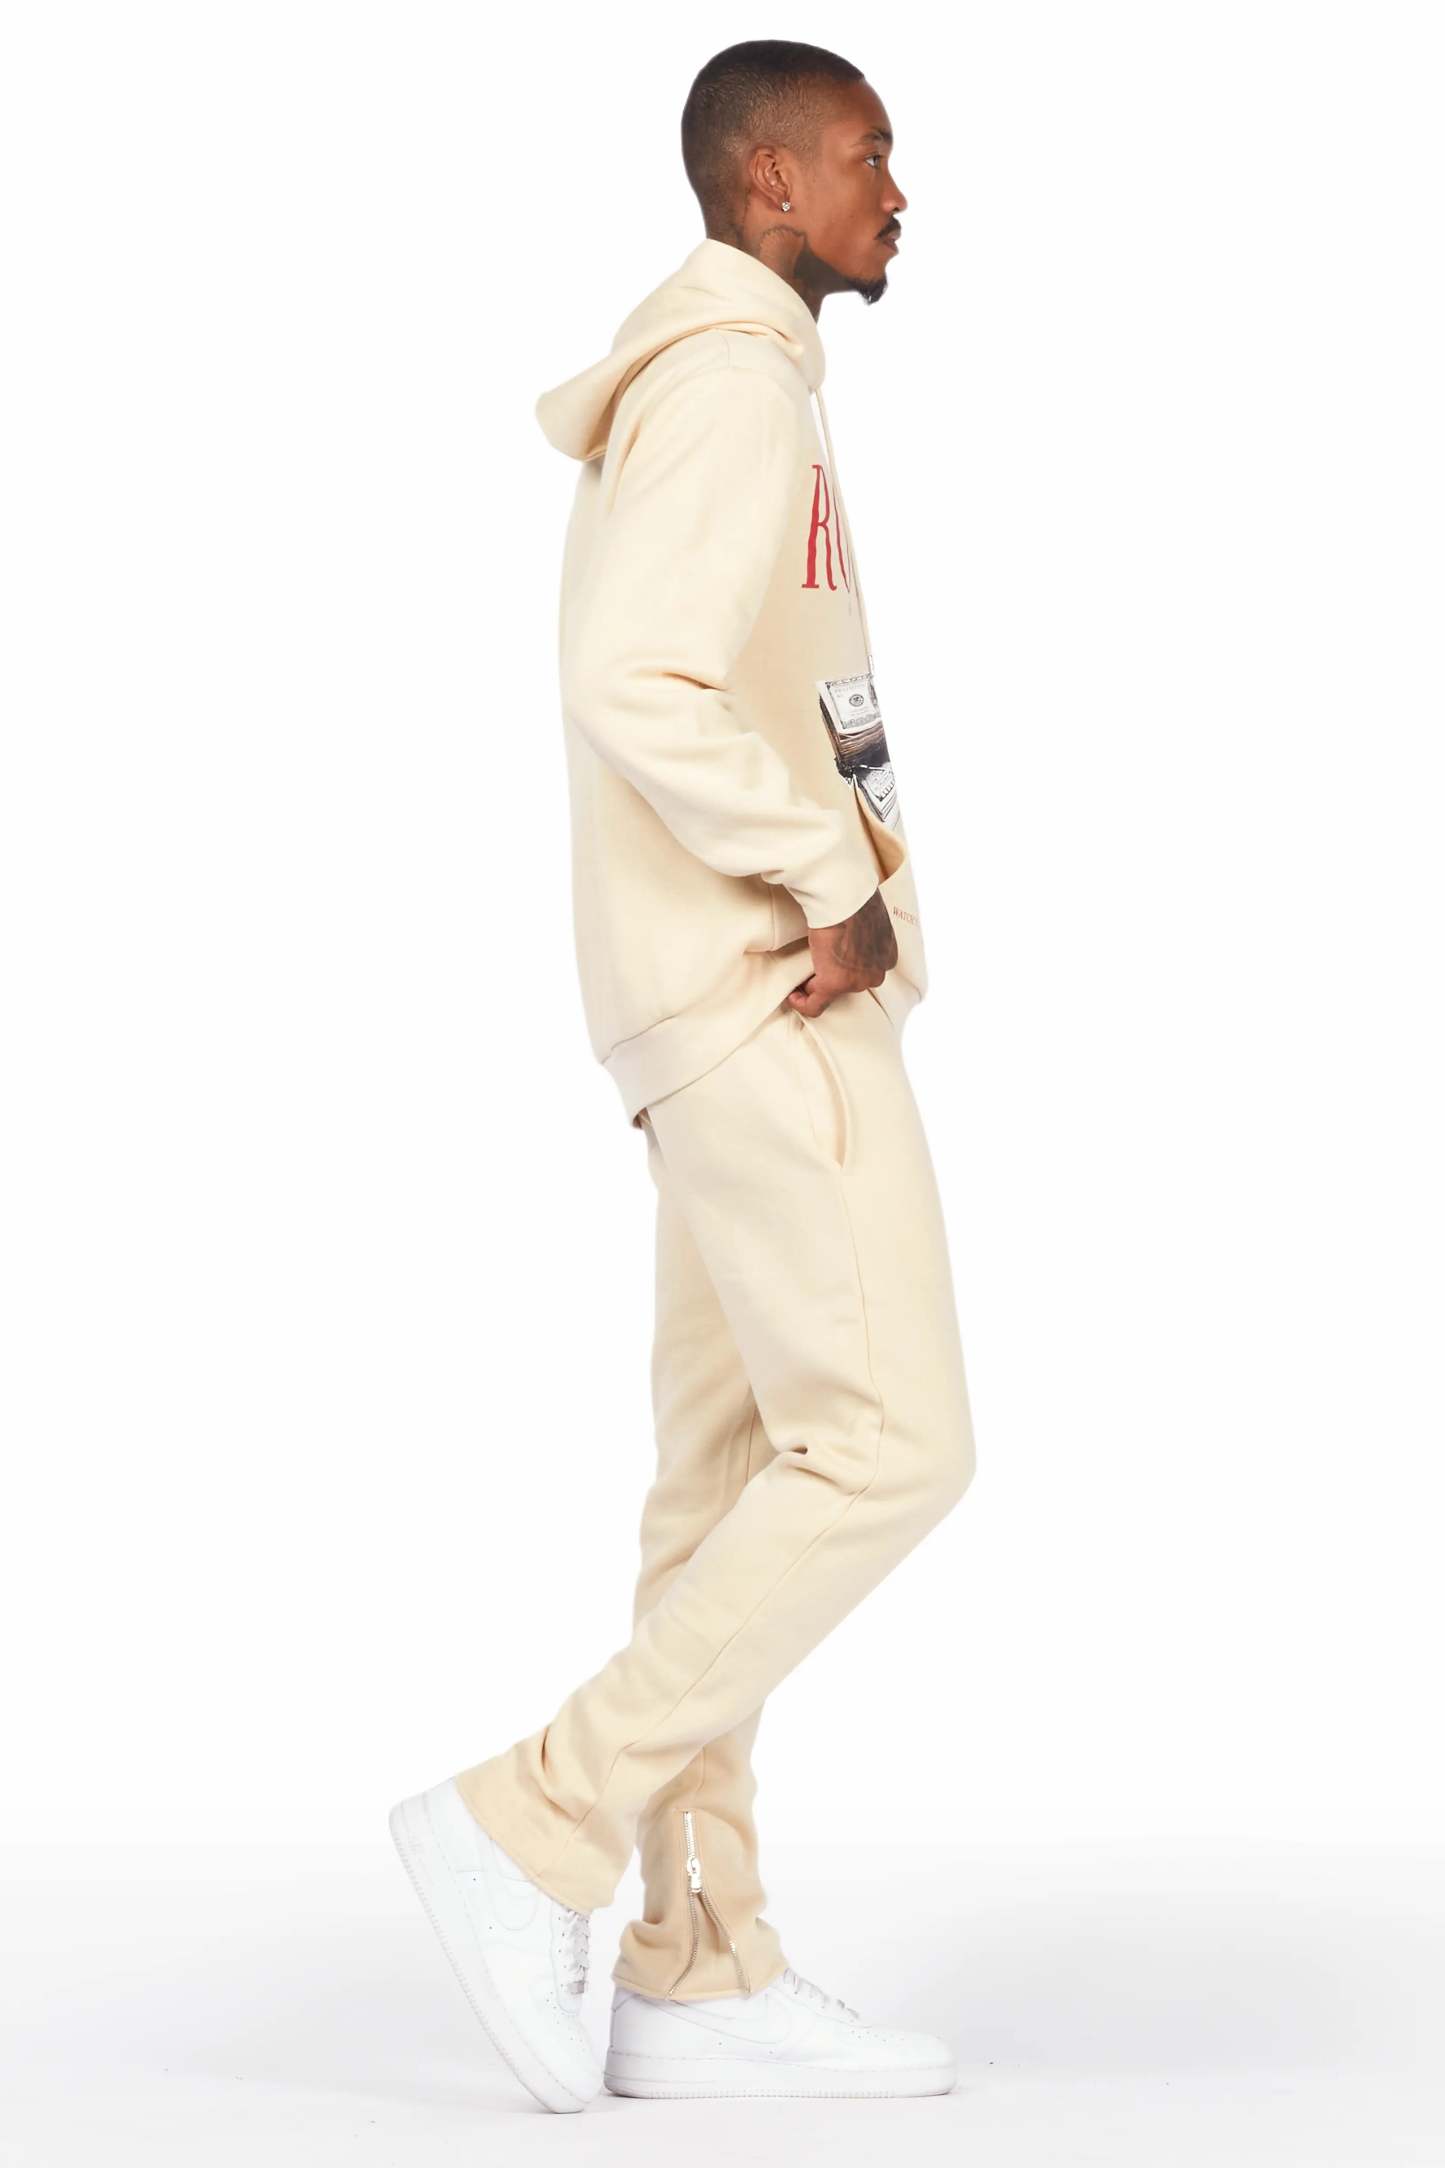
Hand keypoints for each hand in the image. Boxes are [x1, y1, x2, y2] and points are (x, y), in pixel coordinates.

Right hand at [785, 888, 896, 1016]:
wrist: (844, 897)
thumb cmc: (854, 898)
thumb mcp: (870, 917)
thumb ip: (865, 932)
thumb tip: (850, 933)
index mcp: (888, 956)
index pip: (865, 971)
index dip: (845, 967)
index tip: (830, 962)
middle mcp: (876, 974)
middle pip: (850, 983)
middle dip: (830, 976)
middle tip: (813, 967)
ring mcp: (856, 982)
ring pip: (832, 993)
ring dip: (815, 985)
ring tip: (801, 977)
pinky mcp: (834, 984)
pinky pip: (815, 1005)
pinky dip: (802, 1003)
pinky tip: (793, 996)